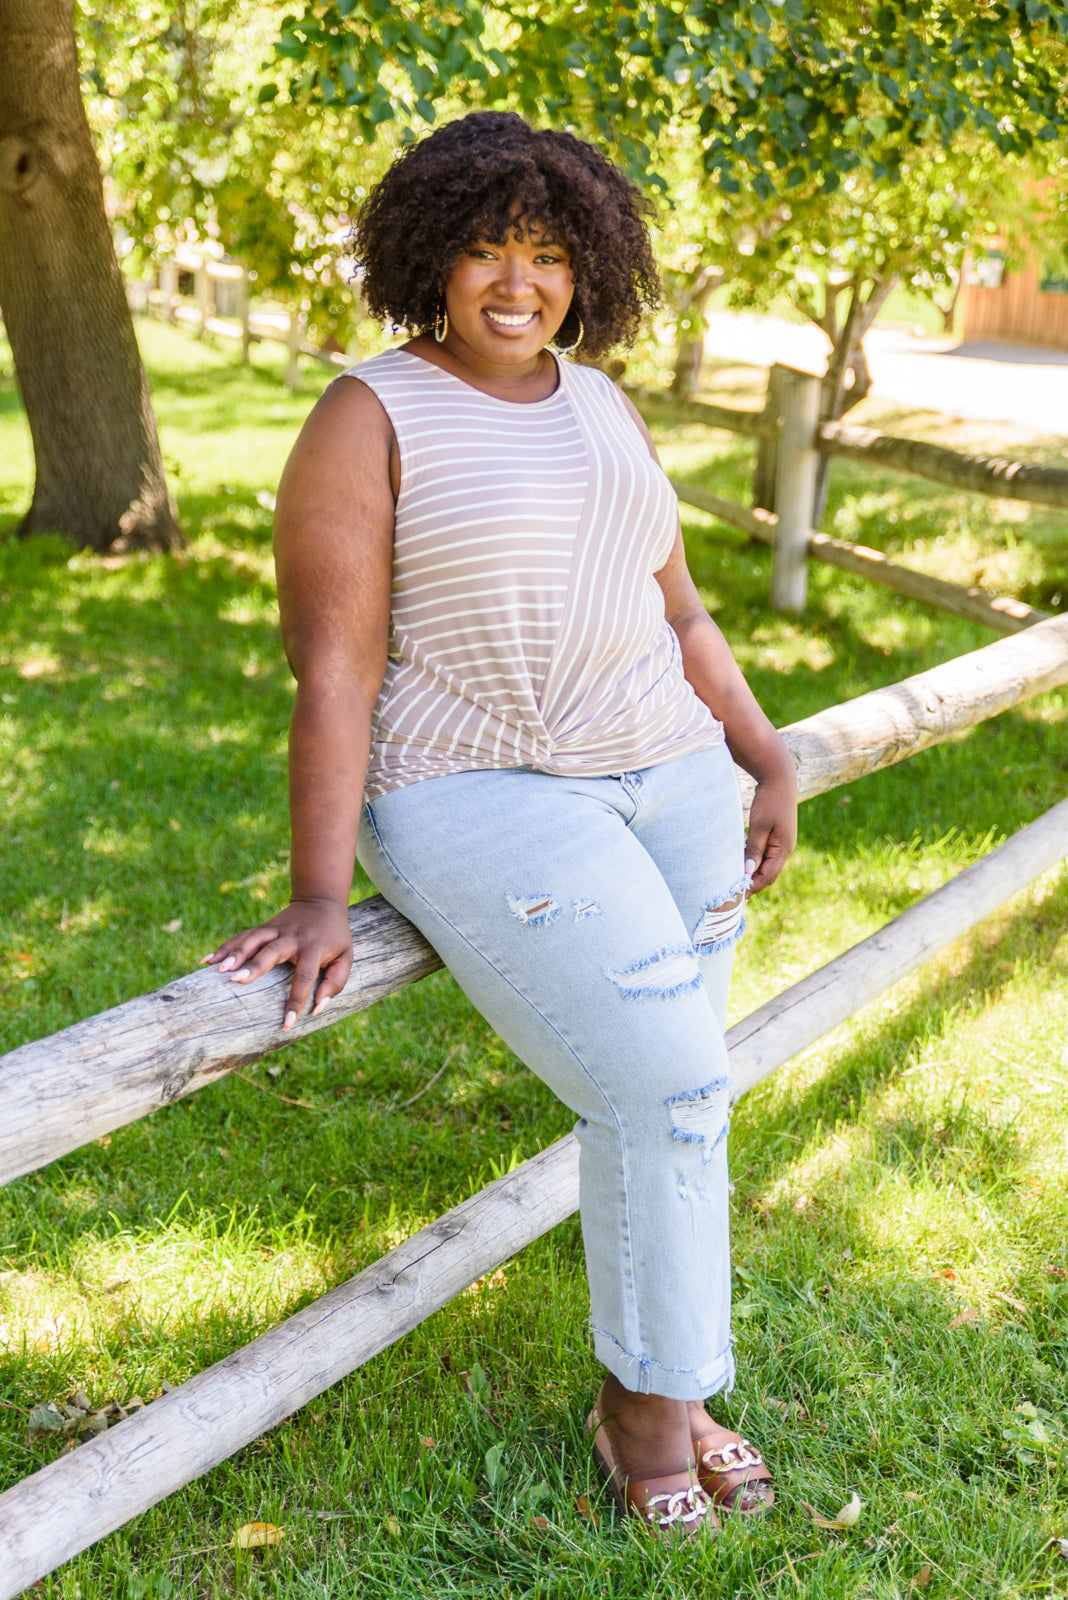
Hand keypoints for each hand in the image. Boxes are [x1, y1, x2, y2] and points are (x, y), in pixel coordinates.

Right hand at [201, 897, 352, 1029]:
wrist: (321, 901)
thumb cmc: (335, 937)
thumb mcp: (346, 957)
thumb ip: (336, 982)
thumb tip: (317, 1008)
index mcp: (313, 948)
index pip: (304, 976)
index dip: (296, 1000)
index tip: (287, 1024)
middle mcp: (292, 937)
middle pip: (271, 951)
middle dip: (254, 966)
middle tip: (237, 981)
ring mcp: (275, 930)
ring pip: (252, 940)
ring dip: (234, 954)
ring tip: (217, 971)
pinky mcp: (263, 927)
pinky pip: (241, 936)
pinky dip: (224, 948)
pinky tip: (206, 961)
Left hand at [744, 767, 796, 894]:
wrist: (779, 778)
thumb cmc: (770, 800)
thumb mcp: (760, 825)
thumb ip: (754, 849)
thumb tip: (748, 872)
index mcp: (784, 848)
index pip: (769, 876)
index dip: (753, 887)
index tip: (737, 895)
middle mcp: (784, 848)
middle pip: (767, 873)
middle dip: (752, 883)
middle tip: (733, 892)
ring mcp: (780, 842)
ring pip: (764, 864)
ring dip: (751, 871)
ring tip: (733, 879)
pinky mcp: (774, 835)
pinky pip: (763, 853)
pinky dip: (752, 859)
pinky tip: (739, 861)